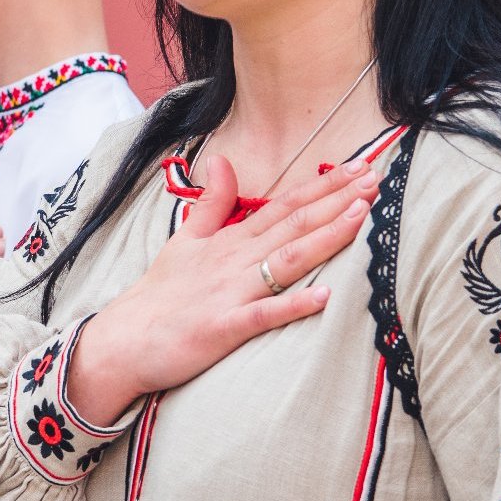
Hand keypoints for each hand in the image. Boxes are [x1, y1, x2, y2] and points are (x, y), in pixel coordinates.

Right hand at [68, 156, 380, 425]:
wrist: (124, 340)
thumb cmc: (160, 294)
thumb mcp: (185, 239)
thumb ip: (211, 202)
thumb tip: (221, 160)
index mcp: (230, 241)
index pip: (283, 206)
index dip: (323, 188)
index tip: (359, 169)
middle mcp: (234, 261)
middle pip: (293, 225)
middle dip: (337, 202)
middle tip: (376, 181)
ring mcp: (230, 293)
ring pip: (286, 261)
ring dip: (324, 239)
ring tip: (361, 219)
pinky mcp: (224, 328)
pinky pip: (263, 315)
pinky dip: (293, 305)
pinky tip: (325, 296)